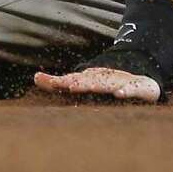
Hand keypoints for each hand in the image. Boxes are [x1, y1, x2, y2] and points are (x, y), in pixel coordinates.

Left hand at [33, 66, 161, 101]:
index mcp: (90, 80)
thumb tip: (34, 77)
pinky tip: (119, 94)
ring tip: (93, 88)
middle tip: (71, 87)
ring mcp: (120, 83)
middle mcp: (103, 80)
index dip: (65, 83)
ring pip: (109, 86)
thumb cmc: (104, 82)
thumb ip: (59, 82)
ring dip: (99, 87)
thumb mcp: (82, 82)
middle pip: (91, 83)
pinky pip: (131, 90)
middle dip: (81, 85)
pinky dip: (125, 91)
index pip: (75, 81)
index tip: (54, 84)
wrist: (138, 78)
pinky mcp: (136, 88)